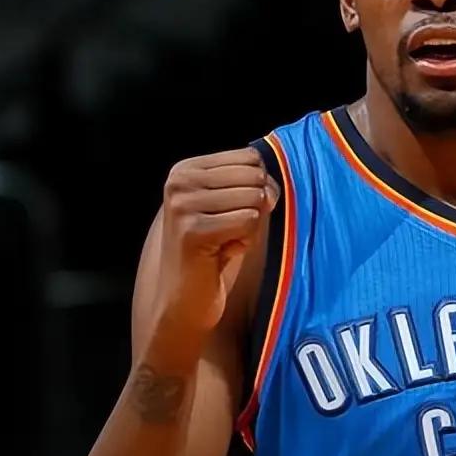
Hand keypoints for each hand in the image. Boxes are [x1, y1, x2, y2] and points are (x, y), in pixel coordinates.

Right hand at [149, 145, 279, 357]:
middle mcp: (180, 182)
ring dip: (249, 227)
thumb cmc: (213, 250)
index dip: (260, 185)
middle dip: (257, 206)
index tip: (238, 211)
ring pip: (254, 199)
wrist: (184, 298)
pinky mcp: (192, 231)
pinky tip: (222, 254)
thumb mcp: (226, 205)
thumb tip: (275, 177)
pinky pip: (249, 222)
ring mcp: (183, 205)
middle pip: (255, 175)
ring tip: (224, 242)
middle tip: (233, 231)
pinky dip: (245, 241)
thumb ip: (248, 182)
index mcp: (186, 169)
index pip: (250, 157)